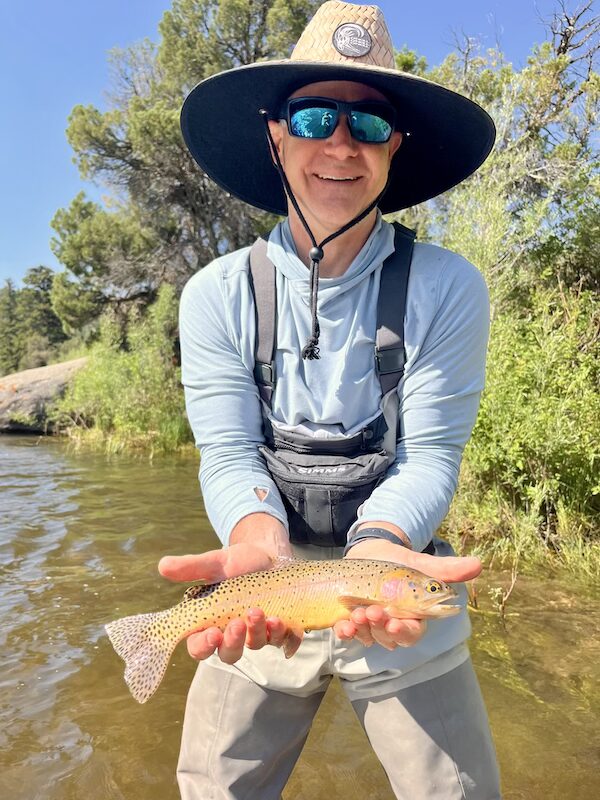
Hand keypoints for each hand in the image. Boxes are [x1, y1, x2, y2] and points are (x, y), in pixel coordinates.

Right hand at [158, 542, 291, 663]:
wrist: (269, 553)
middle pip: (229, 654)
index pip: (200, 646)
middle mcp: (234, 633)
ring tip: (259, 611)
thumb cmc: (238, 562)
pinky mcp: (281, 628)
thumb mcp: (215, 562)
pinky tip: (284, 622)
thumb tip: (162, 565)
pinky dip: (286, 636)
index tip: (211, 634)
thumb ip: (191, 568)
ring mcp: (258, 633)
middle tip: (237, 623)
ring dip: (259, 632)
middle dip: (233, 642)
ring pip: (257, 645)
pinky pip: (285, 641)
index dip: (203, 646)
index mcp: (211, 623)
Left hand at [333, 538, 480, 649]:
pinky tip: (342, 625)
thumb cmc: (399, 561)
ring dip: (363, 629)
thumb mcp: (420, 563)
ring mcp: (373, 625)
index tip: (394, 624)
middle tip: (372, 613)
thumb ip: (446, 569)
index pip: (414, 632)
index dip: (404, 632)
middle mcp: (394, 624)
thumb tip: (478, 564)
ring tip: (357, 613)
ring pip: (370, 637)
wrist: (370, 551)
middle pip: (390, 638)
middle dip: (380, 628)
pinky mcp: (354, 620)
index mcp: (414, 616)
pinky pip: (351, 633)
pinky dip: (346, 632)